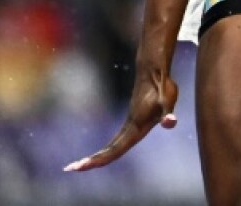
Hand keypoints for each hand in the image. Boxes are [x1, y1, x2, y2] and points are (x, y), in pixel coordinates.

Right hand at [63, 71, 178, 171]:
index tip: (81, 166)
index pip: (116, 149)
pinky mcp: (133, 119)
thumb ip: (168, 113)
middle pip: (109, 149)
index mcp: (136, 127)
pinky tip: (104, 153)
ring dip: (97, 156)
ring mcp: (130, 123)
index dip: (100, 159)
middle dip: (91, 161)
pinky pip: (118, 139)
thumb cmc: (162, 87)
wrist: (153, 72)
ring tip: (80, 165)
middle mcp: (130, 126)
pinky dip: (108, 149)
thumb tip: (170, 122)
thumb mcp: (168, 100)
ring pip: (112, 145)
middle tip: (71, 169)